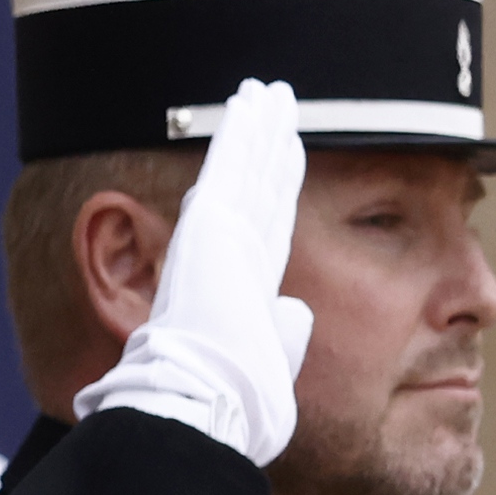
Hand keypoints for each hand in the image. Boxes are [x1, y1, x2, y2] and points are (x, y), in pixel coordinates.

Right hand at [129, 75, 318, 457]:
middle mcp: (229, 255)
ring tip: (267, 89)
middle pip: (258, 185)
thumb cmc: (230, 404)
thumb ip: (284, 335)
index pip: (267, 224)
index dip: (276, 185)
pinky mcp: (209, 225)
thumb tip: (297, 315)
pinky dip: (238, 132)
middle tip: (273, 102)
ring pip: (245, 167)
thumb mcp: (266, 364)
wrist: (198, 405)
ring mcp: (217, 237)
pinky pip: (229, 166)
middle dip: (267, 143)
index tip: (287, 154)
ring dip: (256, 126)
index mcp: (242, 288)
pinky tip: (249, 100)